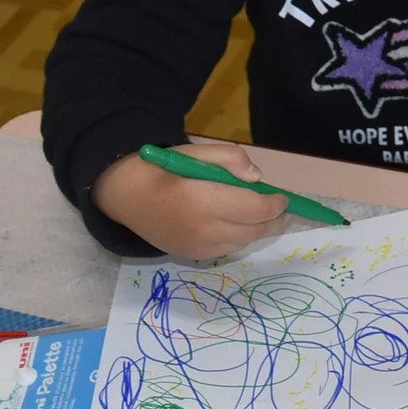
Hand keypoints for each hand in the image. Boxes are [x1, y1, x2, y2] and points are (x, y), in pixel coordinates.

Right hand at [92, 142, 289, 259]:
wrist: (124, 196)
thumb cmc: (161, 170)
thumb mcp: (194, 153)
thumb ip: (230, 159)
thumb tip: (257, 178)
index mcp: (204, 200)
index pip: (255, 208)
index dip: (276, 204)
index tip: (283, 197)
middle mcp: (204, 229)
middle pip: (255, 230)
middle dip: (274, 219)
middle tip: (282, 209)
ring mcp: (198, 247)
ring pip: (244, 242)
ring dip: (257, 230)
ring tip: (262, 215)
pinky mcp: (192, 256)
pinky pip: (227, 249)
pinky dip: (239, 238)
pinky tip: (237, 224)